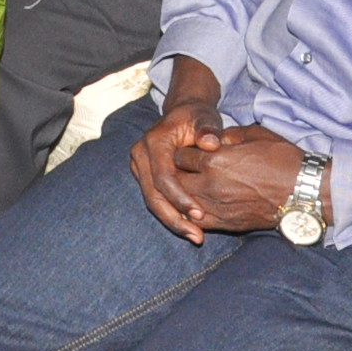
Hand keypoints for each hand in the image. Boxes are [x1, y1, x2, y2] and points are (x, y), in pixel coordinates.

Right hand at [129, 88, 222, 240]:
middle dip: (175, 218)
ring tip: (196, 237)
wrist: (184, 114)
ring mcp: (140, 166)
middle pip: (153, 195)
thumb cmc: (198, 117)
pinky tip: (190, 228)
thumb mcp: (206, 118)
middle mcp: (141, 154)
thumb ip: (208, 129)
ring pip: (152, 201)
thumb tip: (211, 144)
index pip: (164, 176)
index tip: (200, 214)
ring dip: (173, 221)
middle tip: (198, 236)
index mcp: (154, 141)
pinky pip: (156, 199)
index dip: (181, 197)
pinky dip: (172, 214)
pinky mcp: (145, 176)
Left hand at [167, 123, 304, 234]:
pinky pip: (197, 221)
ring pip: (182, 202)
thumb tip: (216, 139)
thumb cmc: (283, 159)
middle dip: (177, 173)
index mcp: (216, 160)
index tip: (190, 151)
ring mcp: (217, 207)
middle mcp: (210, 185)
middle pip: (176, 180)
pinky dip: (191, 214)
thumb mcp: (256, 135)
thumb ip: (229, 135)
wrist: (303, 192)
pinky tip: (194, 207)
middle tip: (185, 169)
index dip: (184, 151)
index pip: (181, 156)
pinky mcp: (226, 224)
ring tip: (187, 188)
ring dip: (182, 195)